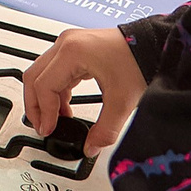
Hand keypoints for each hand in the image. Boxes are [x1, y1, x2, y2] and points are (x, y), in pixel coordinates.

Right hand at [22, 27, 146, 154]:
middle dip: (35, 106)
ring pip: (42, 73)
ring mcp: (70, 44)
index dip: (44, 112)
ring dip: (44, 98)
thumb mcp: (122, 101)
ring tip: (56, 121)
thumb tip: (91, 147)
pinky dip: (55, 90)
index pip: (43, 86)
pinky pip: (55, 70)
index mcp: (72, 52)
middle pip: (34, 77)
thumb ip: (105, 130)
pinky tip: (65, 107)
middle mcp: (66, 44)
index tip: (50, 129)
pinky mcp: (77, 48)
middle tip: (43, 127)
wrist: (156, 45)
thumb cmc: (140, 60)